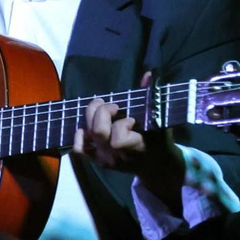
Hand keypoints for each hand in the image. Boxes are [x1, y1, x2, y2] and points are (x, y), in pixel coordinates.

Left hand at [72, 84, 184, 208]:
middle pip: (99, 131)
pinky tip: (87, 127)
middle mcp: (117, 154)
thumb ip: (151, 98)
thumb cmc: (158, 140)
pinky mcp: (96, 160)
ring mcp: (105, 158)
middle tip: (114, 107)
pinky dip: (79, 136)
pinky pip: (79, 149)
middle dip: (103, 112)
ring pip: (88, 134)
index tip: (132, 119)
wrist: (155, 164)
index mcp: (136, 146)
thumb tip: (148, 75)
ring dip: (92, 117)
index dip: (122, 125)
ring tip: (101, 109)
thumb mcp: (160, 121)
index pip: (118, 139)